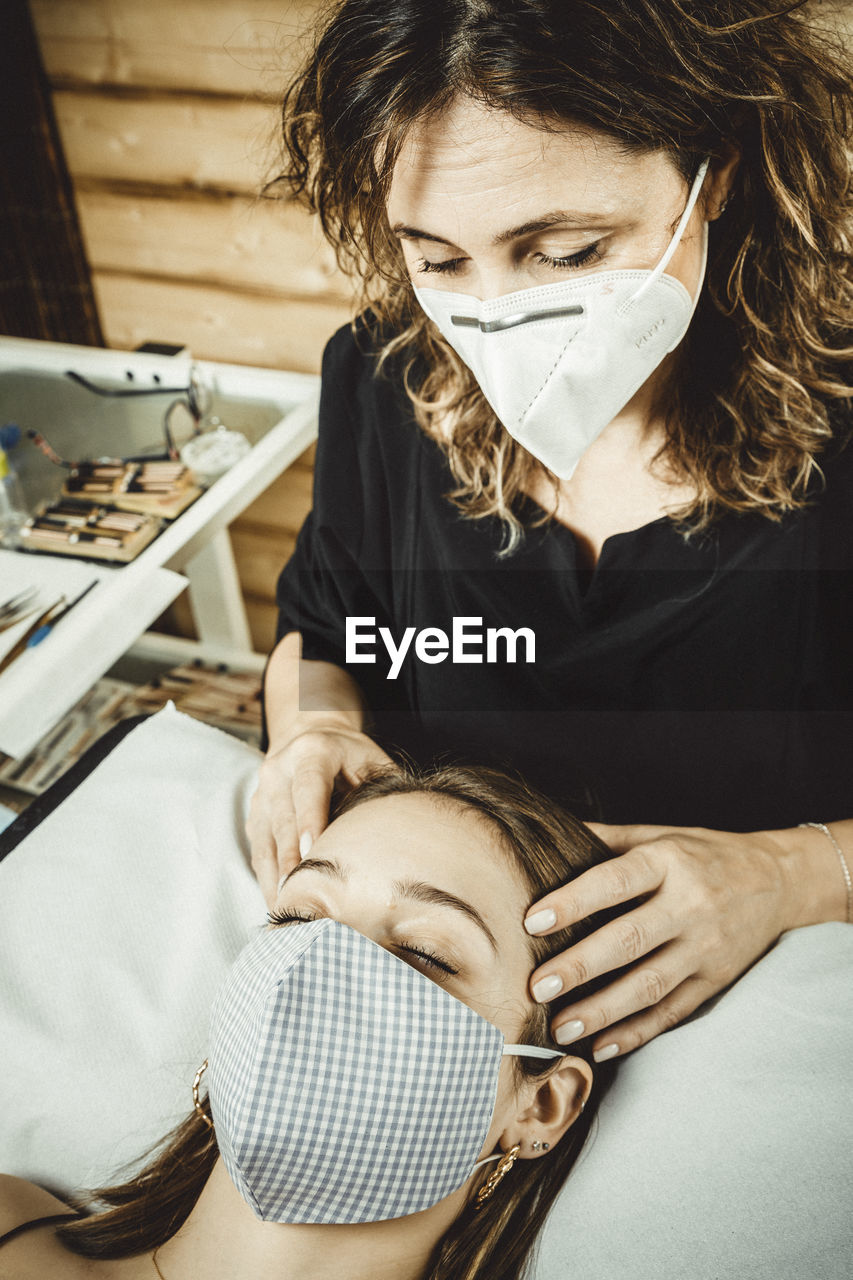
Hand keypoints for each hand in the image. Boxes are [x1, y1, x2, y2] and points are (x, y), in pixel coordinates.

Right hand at [246, 723, 392, 907]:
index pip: (308, 788)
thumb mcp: (370, 759)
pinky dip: (268, 878)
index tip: (311, 851)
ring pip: (267, 840)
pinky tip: (279, 901)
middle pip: (284, 820)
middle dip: (291, 859)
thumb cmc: (349, 755)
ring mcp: (262, 794)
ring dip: (277, 877)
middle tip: (301, 895)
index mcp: (312, 753)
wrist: (308, 736)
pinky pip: (259, 851)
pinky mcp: (254, 815)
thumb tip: (407, 830)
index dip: (309, 820)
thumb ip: (382, 789)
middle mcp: (279, 771)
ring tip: (288, 908)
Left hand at [525, 823, 802, 1060]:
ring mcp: (705, 948)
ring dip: (602, 1010)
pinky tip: (601, 1045)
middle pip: (629, 939)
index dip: (573, 902)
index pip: (615, 881)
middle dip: (580, 966)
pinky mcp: (715, 981)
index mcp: (668, 861)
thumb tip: (545, 836)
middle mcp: (689, 905)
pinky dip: (636, 1032)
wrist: (777, 880)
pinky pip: (672, 1012)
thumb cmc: (702, 854)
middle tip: (537, 987)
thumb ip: (606, 840)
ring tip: (561, 1028)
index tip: (533, 921)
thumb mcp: (659, 834)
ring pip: (649, 984)